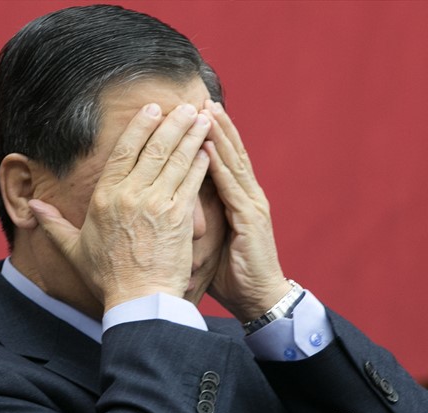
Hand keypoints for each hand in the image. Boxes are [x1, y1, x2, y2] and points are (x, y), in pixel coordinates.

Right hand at [29, 103, 211, 310]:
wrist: (139, 300)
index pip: (123, 151)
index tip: (152, 109)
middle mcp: (129, 195)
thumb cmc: (109, 277)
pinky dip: (200, 163)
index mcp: (104, 197)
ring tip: (202, 117)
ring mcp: (155, 204)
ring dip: (190, 135)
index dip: (139, 127)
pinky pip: (191, 181)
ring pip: (175, 160)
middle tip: (186, 105)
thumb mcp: (75, 250)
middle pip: (153, 148)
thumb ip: (54, 224)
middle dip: (172, 123)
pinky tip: (208, 148)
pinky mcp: (178, 217)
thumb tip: (32, 208)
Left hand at [204, 100, 291, 321]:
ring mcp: (252, 205)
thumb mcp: (210, 240)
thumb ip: (197, 219)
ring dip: (219, 134)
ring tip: (206, 110)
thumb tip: (169, 209)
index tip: (196, 113)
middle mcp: (249, 196)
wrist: (258, 297)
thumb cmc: (232, 273)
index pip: (226, 160)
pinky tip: (207, 147)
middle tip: (202, 98)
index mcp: (239, 200)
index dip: (214, 135)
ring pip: (234, 162)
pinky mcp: (251, 219)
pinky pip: (232, 186)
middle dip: (217, 125)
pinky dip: (220, 165)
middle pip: (232, 152)